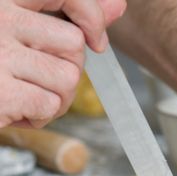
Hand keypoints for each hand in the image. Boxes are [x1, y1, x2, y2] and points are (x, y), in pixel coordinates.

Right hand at [0, 0, 125, 127]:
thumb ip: (67, 15)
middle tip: (37, 82)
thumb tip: (119, 6)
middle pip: (73, 45)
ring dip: (56, 98)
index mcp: (4, 0)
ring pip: (68, 77)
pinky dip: (39, 116)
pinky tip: (14, 112)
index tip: (96, 40)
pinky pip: (49, 104)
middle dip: (66, 72)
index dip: (91, 15)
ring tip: (25, 97)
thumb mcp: (22, 34)